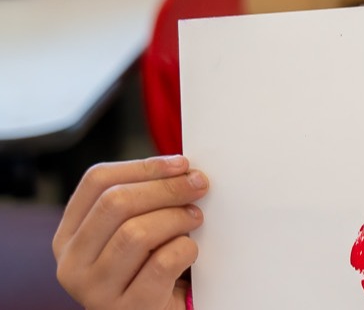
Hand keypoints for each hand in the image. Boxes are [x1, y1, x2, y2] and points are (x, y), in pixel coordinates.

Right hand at [53, 155, 207, 309]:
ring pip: (135, 233)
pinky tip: (191, 252)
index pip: (95, 181)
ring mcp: (94, 290)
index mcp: (68, 236)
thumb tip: (183, 169)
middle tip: (199, 186)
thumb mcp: (134, 234)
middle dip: (166, 188)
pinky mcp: (127, 309)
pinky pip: (162, 264)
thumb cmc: (151, 269)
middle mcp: (71, 263)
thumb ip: (143, 203)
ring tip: (195, 219)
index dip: (143, 166)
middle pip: (115, 203)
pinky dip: (185, 250)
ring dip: (176, 218)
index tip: (181, 164)